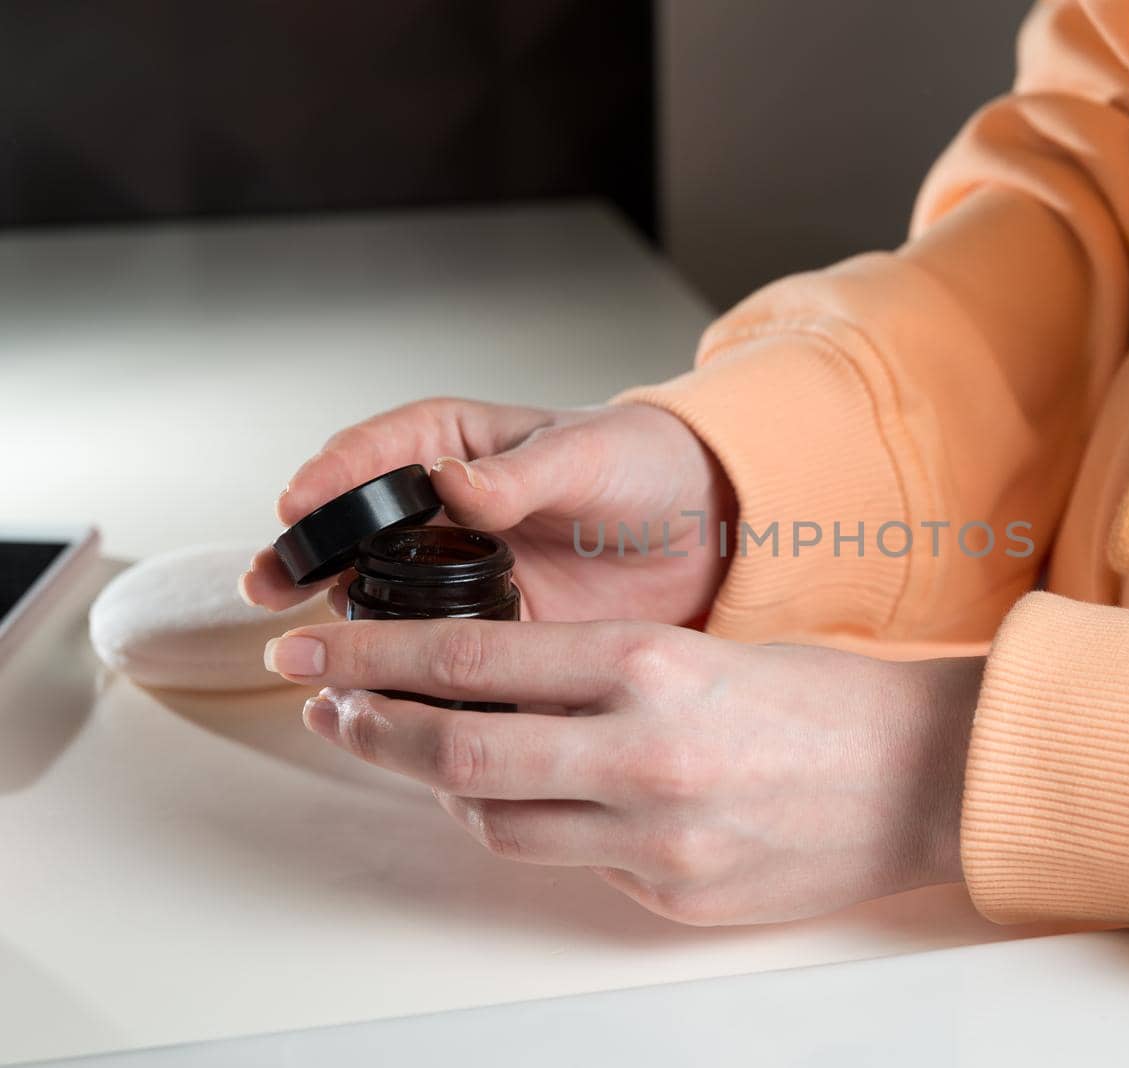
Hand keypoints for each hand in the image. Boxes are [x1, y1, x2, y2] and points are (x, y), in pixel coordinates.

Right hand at [239, 399, 734, 625]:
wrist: (710, 529)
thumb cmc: (646, 465)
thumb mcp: (587, 455)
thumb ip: (518, 474)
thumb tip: (452, 478)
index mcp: (457, 446)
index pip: (376, 454)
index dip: (331, 479)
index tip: (296, 505)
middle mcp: (446, 511)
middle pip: (357, 531)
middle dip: (307, 555)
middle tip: (269, 584)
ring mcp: (464, 574)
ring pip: (384, 596)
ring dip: (344, 620)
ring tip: (304, 645)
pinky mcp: (494, 630)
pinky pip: (437, 653)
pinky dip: (405, 671)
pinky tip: (377, 691)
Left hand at [264, 619, 981, 924]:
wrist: (926, 779)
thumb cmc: (829, 702)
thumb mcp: (709, 650)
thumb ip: (603, 675)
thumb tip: (498, 692)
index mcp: (652, 664)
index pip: (474, 657)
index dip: (377, 653)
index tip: (321, 646)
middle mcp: (641, 752)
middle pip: (457, 746)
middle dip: (372, 726)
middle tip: (329, 707)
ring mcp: (653, 837)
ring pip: (496, 818)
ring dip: (443, 785)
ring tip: (419, 755)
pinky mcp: (669, 895)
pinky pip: (568, 864)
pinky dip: (534, 827)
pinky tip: (528, 799)